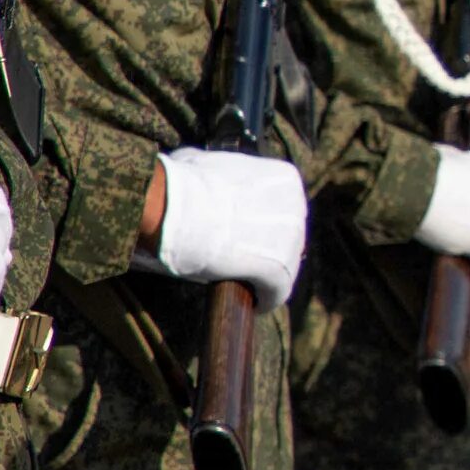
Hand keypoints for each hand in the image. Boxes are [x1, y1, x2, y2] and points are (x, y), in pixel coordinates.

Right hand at [149, 148, 307, 303]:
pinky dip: (265, 300)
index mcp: (284, 178)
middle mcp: (296, 206)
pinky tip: (254, 306)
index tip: (244, 234)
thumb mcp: (204, 163)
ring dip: (267, 276)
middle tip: (243, 261)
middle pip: (287, 236)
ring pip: (285, 265)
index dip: (264, 223)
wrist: (173, 208)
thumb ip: (218, 170)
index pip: (282, 206)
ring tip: (247, 286)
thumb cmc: (180, 184)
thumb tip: (199, 168)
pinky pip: (277, 291)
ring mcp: (291, 239)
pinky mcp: (279, 270)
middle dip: (268, 249)